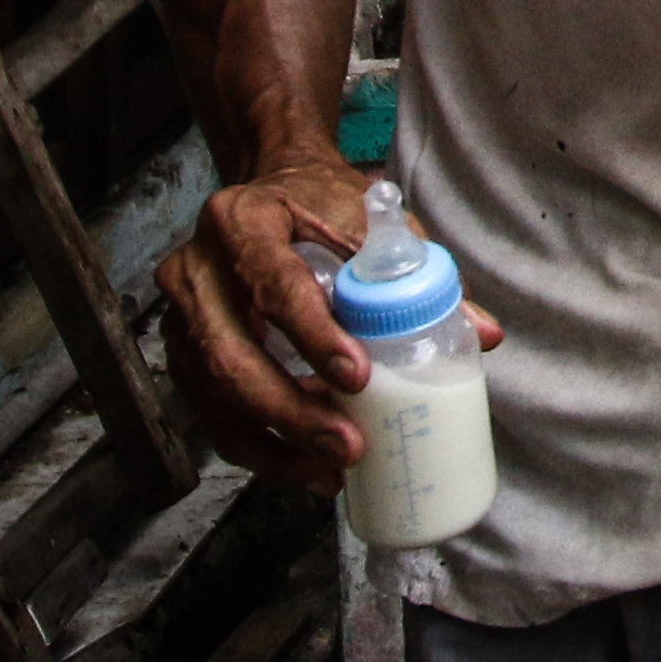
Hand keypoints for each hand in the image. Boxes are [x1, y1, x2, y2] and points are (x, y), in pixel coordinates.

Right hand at [151, 157, 497, 489]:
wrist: (266, 191)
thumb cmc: (318, 204)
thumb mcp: (367, 219)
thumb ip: (420, 271)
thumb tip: (481, 335)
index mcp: (241, 221)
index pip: (273, 285)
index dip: (313, 336)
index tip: (357, 375)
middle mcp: (196, 269)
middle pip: (230, 355)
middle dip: (290, 411)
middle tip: (347, 445)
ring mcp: (179, 314)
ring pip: (214, 395)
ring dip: (274, 443)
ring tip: (330, 471)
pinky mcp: (181, 351)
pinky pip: (210, 412)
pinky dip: (257, 445)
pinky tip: (301, 466)